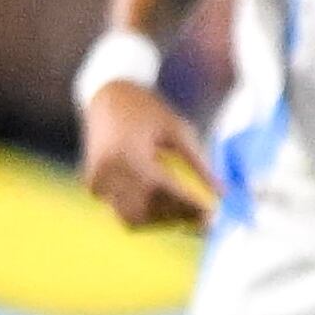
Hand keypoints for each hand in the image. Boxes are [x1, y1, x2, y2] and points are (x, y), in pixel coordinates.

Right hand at [78, 79, 218, 230]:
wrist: (107, 95)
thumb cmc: (147, 109)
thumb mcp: (178, 130)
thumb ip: (199, 163)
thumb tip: (222, 193)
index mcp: (130, 154)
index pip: (164, 191)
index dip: (189, 206)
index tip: (212, 214)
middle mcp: (110, 171)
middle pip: (148, 211)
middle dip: (177, 218)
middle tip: (202, 217)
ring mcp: (97, 181)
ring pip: (132, 218)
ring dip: (159, 220)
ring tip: (181, 208)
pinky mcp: (93, 185)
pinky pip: (120, 210)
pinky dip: (142, 211)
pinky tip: (158, 199)